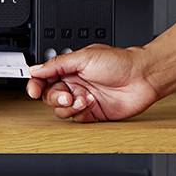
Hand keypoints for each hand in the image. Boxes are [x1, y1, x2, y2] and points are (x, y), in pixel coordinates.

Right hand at [23, 45, 161, 122]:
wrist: (142, 77)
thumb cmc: (119, 62)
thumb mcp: (84, 57)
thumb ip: (58, 64)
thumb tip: (36, 69)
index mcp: (70, 68)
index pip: (45, 78)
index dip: (36, 84)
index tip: (33, 89)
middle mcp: (75, 84)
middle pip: (50, 97)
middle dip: (55, 97)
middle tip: (67, 95)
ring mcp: (83, 100)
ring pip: (62, 110)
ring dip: (69, 106)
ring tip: (83, 98)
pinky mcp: (93, 113)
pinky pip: (76, 119)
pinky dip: (80, 112)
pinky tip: (91, 103)